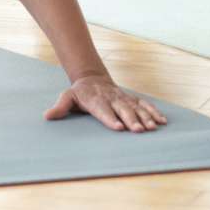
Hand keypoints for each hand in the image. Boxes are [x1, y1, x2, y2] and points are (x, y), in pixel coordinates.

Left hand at [45, 74, 168, 132]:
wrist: (92, 78)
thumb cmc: (79, 93)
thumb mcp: (67, 97)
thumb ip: (60, 107)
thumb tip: (47, 116)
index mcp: (96, 100)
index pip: (104, 110)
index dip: (111, 118)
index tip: (119, 127)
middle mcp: (112, 98)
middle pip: (123, 109)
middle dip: (132, 120)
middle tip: (139, 130)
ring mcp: (123, 98)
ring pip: (136, 107)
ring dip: (145, 117)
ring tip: (153, 127)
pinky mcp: (131, 99)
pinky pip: (144, 104)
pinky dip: (154, 111)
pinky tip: (162, 121)